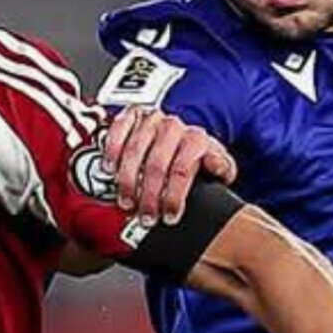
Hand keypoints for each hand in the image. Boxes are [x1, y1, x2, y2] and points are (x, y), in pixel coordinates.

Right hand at [96, 106, 236, 224]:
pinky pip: (118, 130)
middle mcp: (173, 127)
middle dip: (150, 195)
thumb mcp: (216, 164)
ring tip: (127, 201)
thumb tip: (216, 166)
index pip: (183, 170)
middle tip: (146, 216)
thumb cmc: (194, 155)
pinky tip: (110, 168)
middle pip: (156, 165)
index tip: (169, 216)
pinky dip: (112, 150)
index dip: (174, 197)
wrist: (178, 135)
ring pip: (135, 151)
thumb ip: (222, 167)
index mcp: (196, 139)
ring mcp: (151, 120)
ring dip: (128, 180)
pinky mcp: (132, 116)